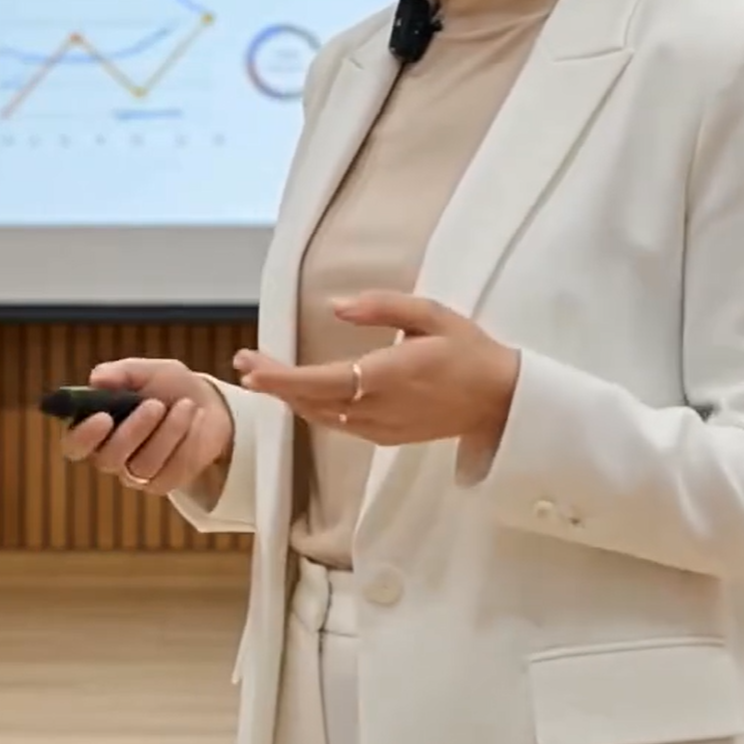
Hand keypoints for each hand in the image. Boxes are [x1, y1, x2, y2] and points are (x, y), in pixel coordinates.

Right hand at [59, 358, 234, 496]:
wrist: (210, 404)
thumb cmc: (169, 387)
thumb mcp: (150, 371)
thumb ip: (123, 373)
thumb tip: (97, 379)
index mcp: (96, 428)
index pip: (75, 444)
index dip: (83, 436)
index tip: (103, 417)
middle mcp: (110, 455)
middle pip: (108, 459)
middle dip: (133, 431)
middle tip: (155, 404)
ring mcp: (136, 474)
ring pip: (143, 465)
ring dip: (168, 431)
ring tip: (186, 405)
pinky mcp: (164, 483)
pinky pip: (172, 470)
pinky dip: (188, 440)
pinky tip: (197, 419)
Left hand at [234, 291, 519, 449]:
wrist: (499, 400)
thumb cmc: (468, 350)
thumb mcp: (432, 314)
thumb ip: (383, 306)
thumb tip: (336, 305)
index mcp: (390, 376)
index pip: (323, 381)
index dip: (284, 379)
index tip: (252, 368)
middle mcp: (380, 409)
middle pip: (313, 402)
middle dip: (275, 384)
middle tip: (245, 361)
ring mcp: (382, 428)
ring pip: (322, 416)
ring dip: (291, 397)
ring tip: (264, 373)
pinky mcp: (386, 438)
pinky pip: (339, 424)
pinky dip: (314, 407)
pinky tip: (302, 392)